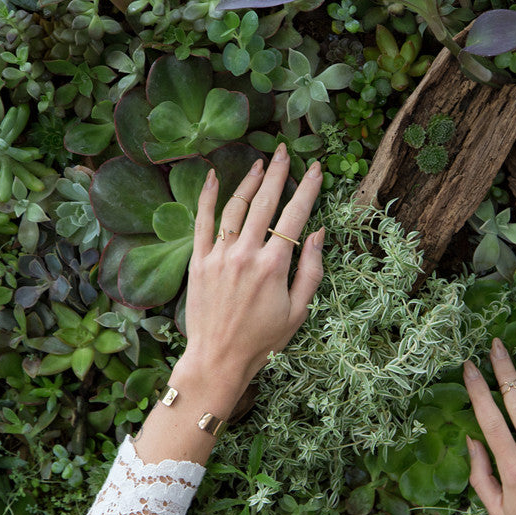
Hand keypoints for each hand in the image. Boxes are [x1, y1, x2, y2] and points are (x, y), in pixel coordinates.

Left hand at [173, 144, 325, 396]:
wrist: (218, 359)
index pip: (295, 217)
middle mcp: (245, 255)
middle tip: (286, 152)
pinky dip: (208, 197)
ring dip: (250, 182)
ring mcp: (219, 256)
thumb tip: (317, 233)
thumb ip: (310, 271)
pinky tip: (213, 177)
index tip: (316, 170)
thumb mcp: (298, 311)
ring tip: (261, 163)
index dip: (307, 190)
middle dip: (278, 174)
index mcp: (273, 267)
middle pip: (265, 203)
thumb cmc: (263, 341)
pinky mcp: (198, 262)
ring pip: (235, 207)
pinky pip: (202, 222)